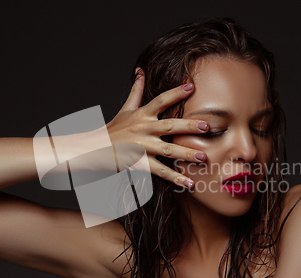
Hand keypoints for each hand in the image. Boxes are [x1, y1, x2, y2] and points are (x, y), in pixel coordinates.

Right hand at [106, 68, 208, 187]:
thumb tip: (140, 71)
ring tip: (203, 157)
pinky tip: (189, 183)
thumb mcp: (125, 108)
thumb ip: (136, 90)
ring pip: (167, 150)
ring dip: (186, 154)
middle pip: (169, 126)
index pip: (161, 101)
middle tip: (206, 126)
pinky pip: (160, 171)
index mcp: (142, 114)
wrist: (95, 149)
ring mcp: (142, 147)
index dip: (175, 93)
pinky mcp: (140, 163)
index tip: (191, 87)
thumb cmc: (113, 129)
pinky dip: (175, 178)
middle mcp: (143, 129)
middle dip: (188, 126)